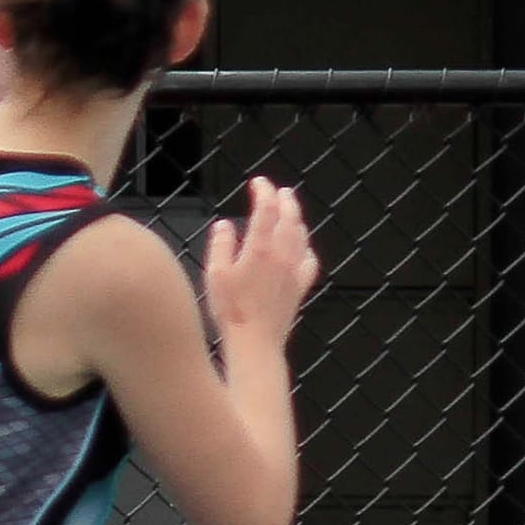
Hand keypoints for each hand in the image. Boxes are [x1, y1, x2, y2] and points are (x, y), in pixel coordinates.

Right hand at [205, 176, 318, 349]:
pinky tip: (303, 249)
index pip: (266, 209)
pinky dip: (307, 248)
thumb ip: (221, 245)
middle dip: (285, 200)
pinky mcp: (299, 287)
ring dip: (297, 219)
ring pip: (301, 236)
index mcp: (260, 248)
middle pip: (290, 218)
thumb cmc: (232, 310)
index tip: (258, 183)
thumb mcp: (215, 274)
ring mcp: (293, 271)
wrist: (255, 341)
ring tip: (292, 211)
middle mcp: (281, 255)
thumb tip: (225, 225)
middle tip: (280, 191)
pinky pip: (309, 261)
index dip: (263, 191)